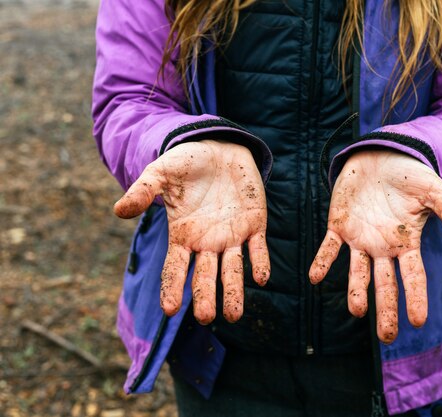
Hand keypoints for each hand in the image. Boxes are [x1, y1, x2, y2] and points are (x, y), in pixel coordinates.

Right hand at [114, 141, 269, 323]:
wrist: (220, 148)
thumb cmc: (186, 164)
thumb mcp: (161, 174)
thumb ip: (142, 191)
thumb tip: (118, 210)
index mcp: (183, 236)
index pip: (176, 268)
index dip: (172, 287)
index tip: (169, 309)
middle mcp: (207, 242)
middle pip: (205, 276)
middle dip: (205, 297)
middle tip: (205, 318)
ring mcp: (232, 236)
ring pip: (232, 269)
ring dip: (233, 291)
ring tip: (232, 315)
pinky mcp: (255, 224)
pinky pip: (258, 248)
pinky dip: (259, 262)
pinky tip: (260, 278)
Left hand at [309, 150, 441, 343]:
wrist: (380, 157)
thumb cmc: (409, 176)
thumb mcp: (433, 192)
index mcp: (407, 243)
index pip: (414, 276)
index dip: (416, 297)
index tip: (418, 321)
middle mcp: (383, 248)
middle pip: (385, 284)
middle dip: (386, 309)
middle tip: (387, 336)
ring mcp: (360, 239)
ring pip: (358, 272)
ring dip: (356, 291)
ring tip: (357, 311)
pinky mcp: (339, 227)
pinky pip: (329, 248)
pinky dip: (323, 261)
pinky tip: (316, 277)